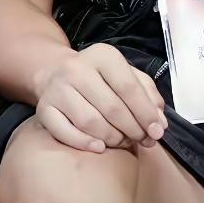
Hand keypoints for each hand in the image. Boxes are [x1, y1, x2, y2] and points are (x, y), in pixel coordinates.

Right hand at [36, 43, 167, 152]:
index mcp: (102, 55)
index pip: (128, 86)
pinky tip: (99, 147)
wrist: (55, 71)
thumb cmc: (99, 77)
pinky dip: (84, 144)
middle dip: (132, 129)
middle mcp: (76, 68)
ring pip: (90, 122)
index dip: (145, 113)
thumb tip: (159, 123)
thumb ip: (147, 93)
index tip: (157, 132)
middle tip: (141, 140)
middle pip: (112, 108)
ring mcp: (57, 88)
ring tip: (122, 141)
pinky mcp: (44, 108)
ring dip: (112, 139)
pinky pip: (65, 132)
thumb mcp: (126, 73)